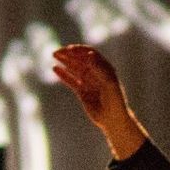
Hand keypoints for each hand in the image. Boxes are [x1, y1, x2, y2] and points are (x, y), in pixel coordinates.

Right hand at [52, 44, 146, 158]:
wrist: (113, 119)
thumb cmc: (115, 100)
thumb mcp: (109, 83)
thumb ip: (99, 68)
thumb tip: (89, 54)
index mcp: (105, 68)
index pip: (90, 54)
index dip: (80, 50)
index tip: (69, 49)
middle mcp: (96, 73)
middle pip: (80, 59)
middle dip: (69, 54)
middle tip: (57, 51)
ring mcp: (88, 82)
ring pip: (74, 68)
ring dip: (65, 61)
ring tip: (54, 55)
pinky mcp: (82, 92)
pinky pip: (71, 81)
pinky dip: (63, 74)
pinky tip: (55, 68)